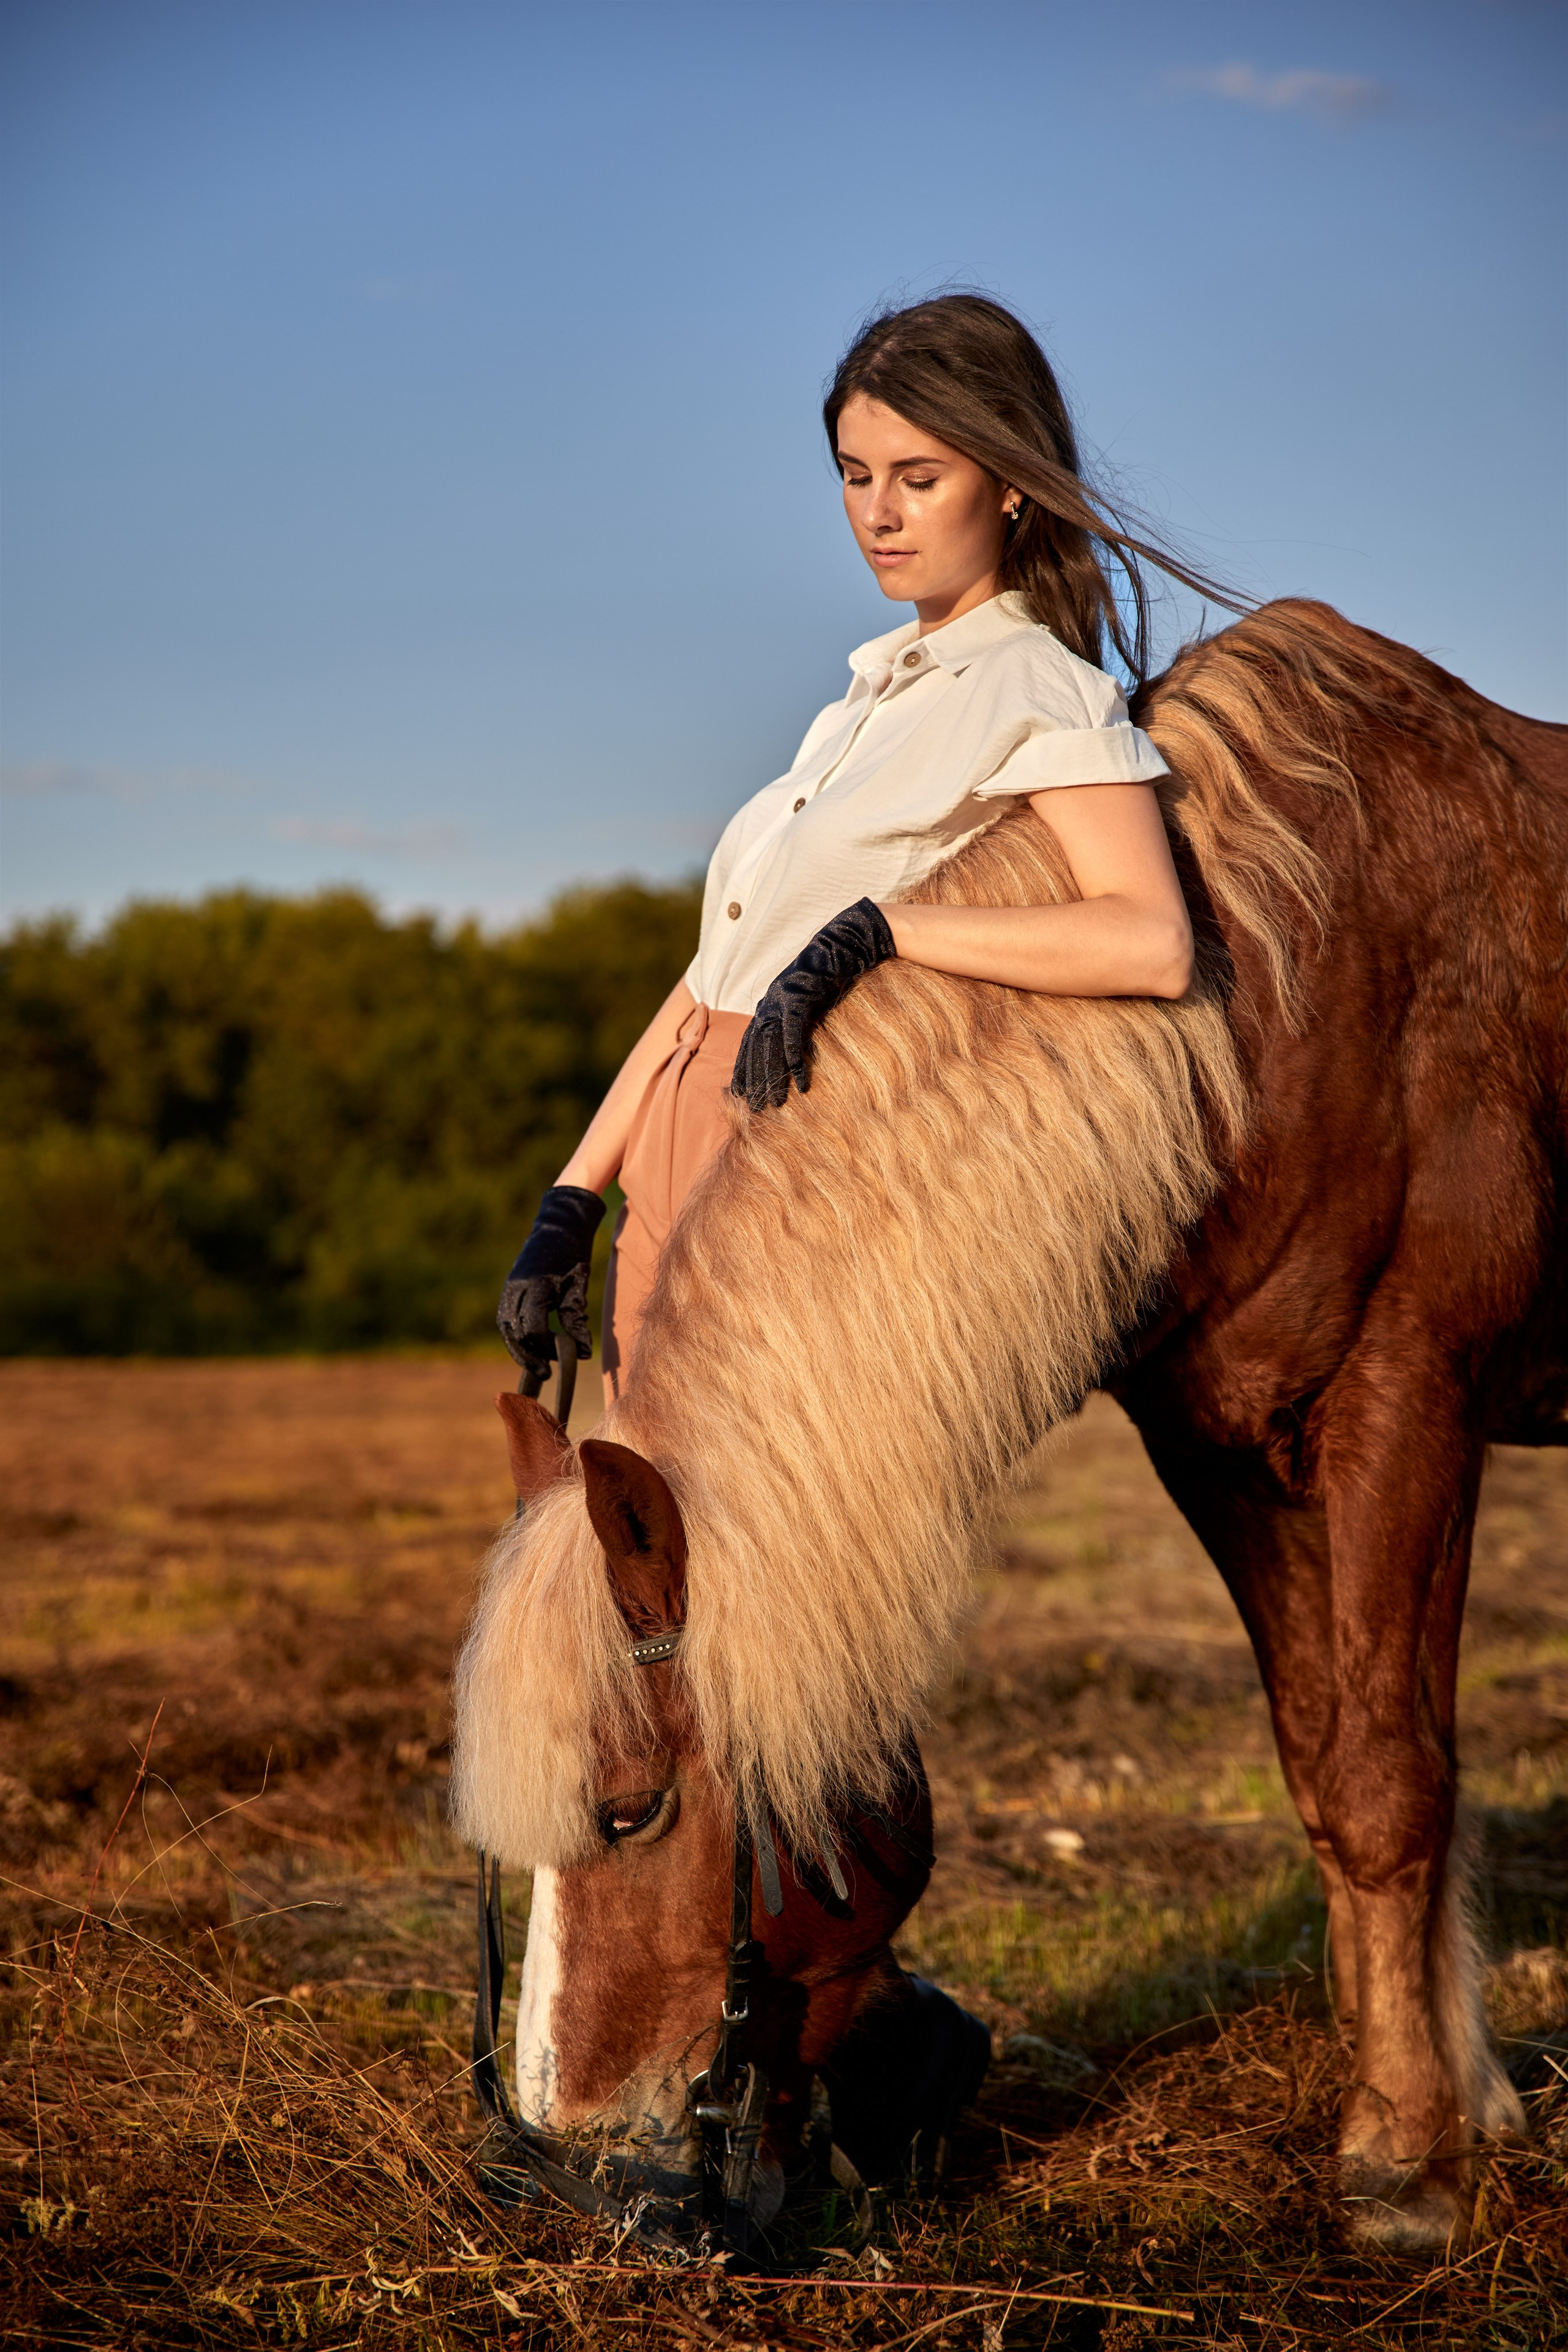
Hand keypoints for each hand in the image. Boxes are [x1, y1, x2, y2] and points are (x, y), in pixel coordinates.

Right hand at [496, 1185, 605, 1372]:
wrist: (559, 1224)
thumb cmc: (573, 1253)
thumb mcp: (578, 1286)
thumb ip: (576, 1319)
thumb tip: (582, 1352)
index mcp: (535, 1286)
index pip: (534, 1328)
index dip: (546, 1348)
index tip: (561, 1358)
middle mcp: (516, 1287)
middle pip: (515, 1332)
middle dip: (528, 1355)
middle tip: (544, 1373)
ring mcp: (509, 1287)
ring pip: (506, 1327)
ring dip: (518, 1348)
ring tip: (534, 1364)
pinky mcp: (509, 1287)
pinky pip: (505, 1317)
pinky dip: (515, 1334)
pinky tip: (528, 1345)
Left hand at [731, 899, 895, 1111]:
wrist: (844, 943)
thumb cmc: (831, 973)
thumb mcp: (811, 1000)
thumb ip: (799, 1019)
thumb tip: (796, 1044)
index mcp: (769, 1004)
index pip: (750, 1041)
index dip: (744, 1068)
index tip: (740, 1093)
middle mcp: (769, 1003)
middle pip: (756, 1049)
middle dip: (754, 1080)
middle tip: (755, 1108)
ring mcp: (781, 1001)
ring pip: (770, 1047)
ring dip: (772, 1077)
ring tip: (774, 1103)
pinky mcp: (799, 1000)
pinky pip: (793, 1037)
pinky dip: (795, 1060)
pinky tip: (800, 1082)